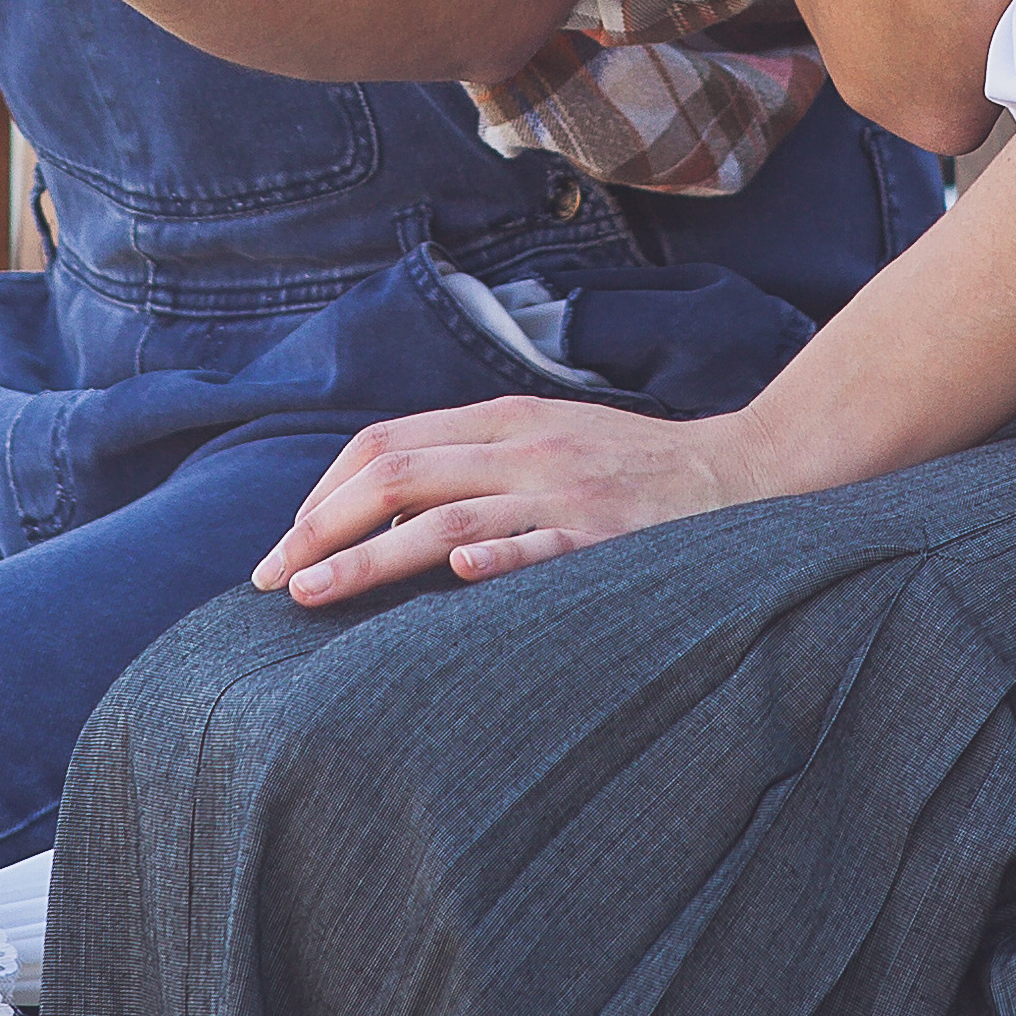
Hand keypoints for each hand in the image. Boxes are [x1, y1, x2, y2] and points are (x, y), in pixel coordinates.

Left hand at [255, 396, 790, 602]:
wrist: (744, 471)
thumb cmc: (634, 469)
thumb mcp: (547, 442)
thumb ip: (474, 464)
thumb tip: (385, 519)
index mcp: (503, 421)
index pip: (385, 444)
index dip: (324, 494)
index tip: (287, 547)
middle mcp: (523, 449)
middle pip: (397, 476)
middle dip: (321, 528)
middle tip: (272, 580)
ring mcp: (565, 492)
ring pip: (446, 518)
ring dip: (368, 559)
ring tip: (312, 594)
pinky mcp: (608, 536)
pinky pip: (544, 546)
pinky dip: (498, 559)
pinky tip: (457, 576)